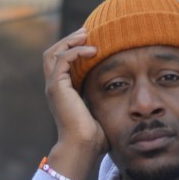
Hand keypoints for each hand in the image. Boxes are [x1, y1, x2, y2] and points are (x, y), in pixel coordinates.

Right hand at [42, 28, 108, 179]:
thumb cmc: (94, 138)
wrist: (82, 147)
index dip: (73, 49)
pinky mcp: (57, 87)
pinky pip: (63, 59)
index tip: (92, 42)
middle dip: (69, 40)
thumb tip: (125, 101)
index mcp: (62, 93)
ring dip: (70, 41)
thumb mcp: (101, 113)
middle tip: (87, 32)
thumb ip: (105, 103)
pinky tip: (93, 51)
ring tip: (87, 35)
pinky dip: (76, 51)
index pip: (61, 63)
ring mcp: (54, 87)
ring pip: (54, 52)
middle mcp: (55, 88)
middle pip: (53, 53)